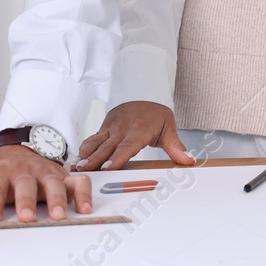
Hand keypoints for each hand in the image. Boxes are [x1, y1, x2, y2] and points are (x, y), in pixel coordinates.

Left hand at [0, 145, 92, 222]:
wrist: (16, 150)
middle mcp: (23, 173)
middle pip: (26, 185)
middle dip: (27, 201)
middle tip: (26, 216)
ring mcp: (45, 174)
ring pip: (53, 183)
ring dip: (57, 199)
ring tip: (58, 215)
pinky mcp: (62, 176)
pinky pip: (78, 182)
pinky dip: (84, 194)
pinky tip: (85, 209)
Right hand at [75, 101, 194, 171]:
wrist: (143, 94)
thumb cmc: (155, 115)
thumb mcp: (169, 128)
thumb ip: (176, 147)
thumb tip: (189, 160)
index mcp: (139, 129)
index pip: (128, 145)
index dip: (117, 157)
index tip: (108, 167)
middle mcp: (123, 128)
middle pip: (108, 146)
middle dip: (95, 159)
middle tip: (85, 171)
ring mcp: (112, 127)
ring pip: (97, 142)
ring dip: (86, 154)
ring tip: (77, 167)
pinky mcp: (104, 127)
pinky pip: (93, 138)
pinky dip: (84, 148)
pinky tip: (77, 159)